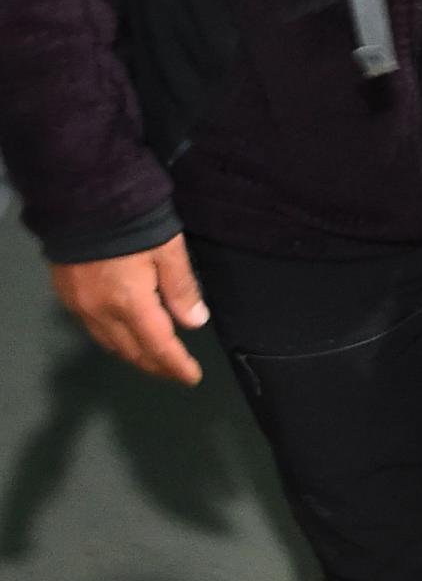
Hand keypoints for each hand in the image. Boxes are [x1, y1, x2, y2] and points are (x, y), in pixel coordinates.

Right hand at [50, 234, 208, 384]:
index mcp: (130, 304)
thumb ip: (181, 288)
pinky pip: (93, 330)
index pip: (158, 346)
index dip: (176, 365)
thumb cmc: (135, 224)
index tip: (192, 378)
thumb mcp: (169, 251)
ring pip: (110, 344)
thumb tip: (195, 323)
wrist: (84, 202)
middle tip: (175, 371)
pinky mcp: (67, 296)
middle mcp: (101, 313)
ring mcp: (79, 307)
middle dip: (155, 365)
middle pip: (131, 351)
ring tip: (155, 358)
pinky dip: (114, 339)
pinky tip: (126, 334)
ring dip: (134, 355)